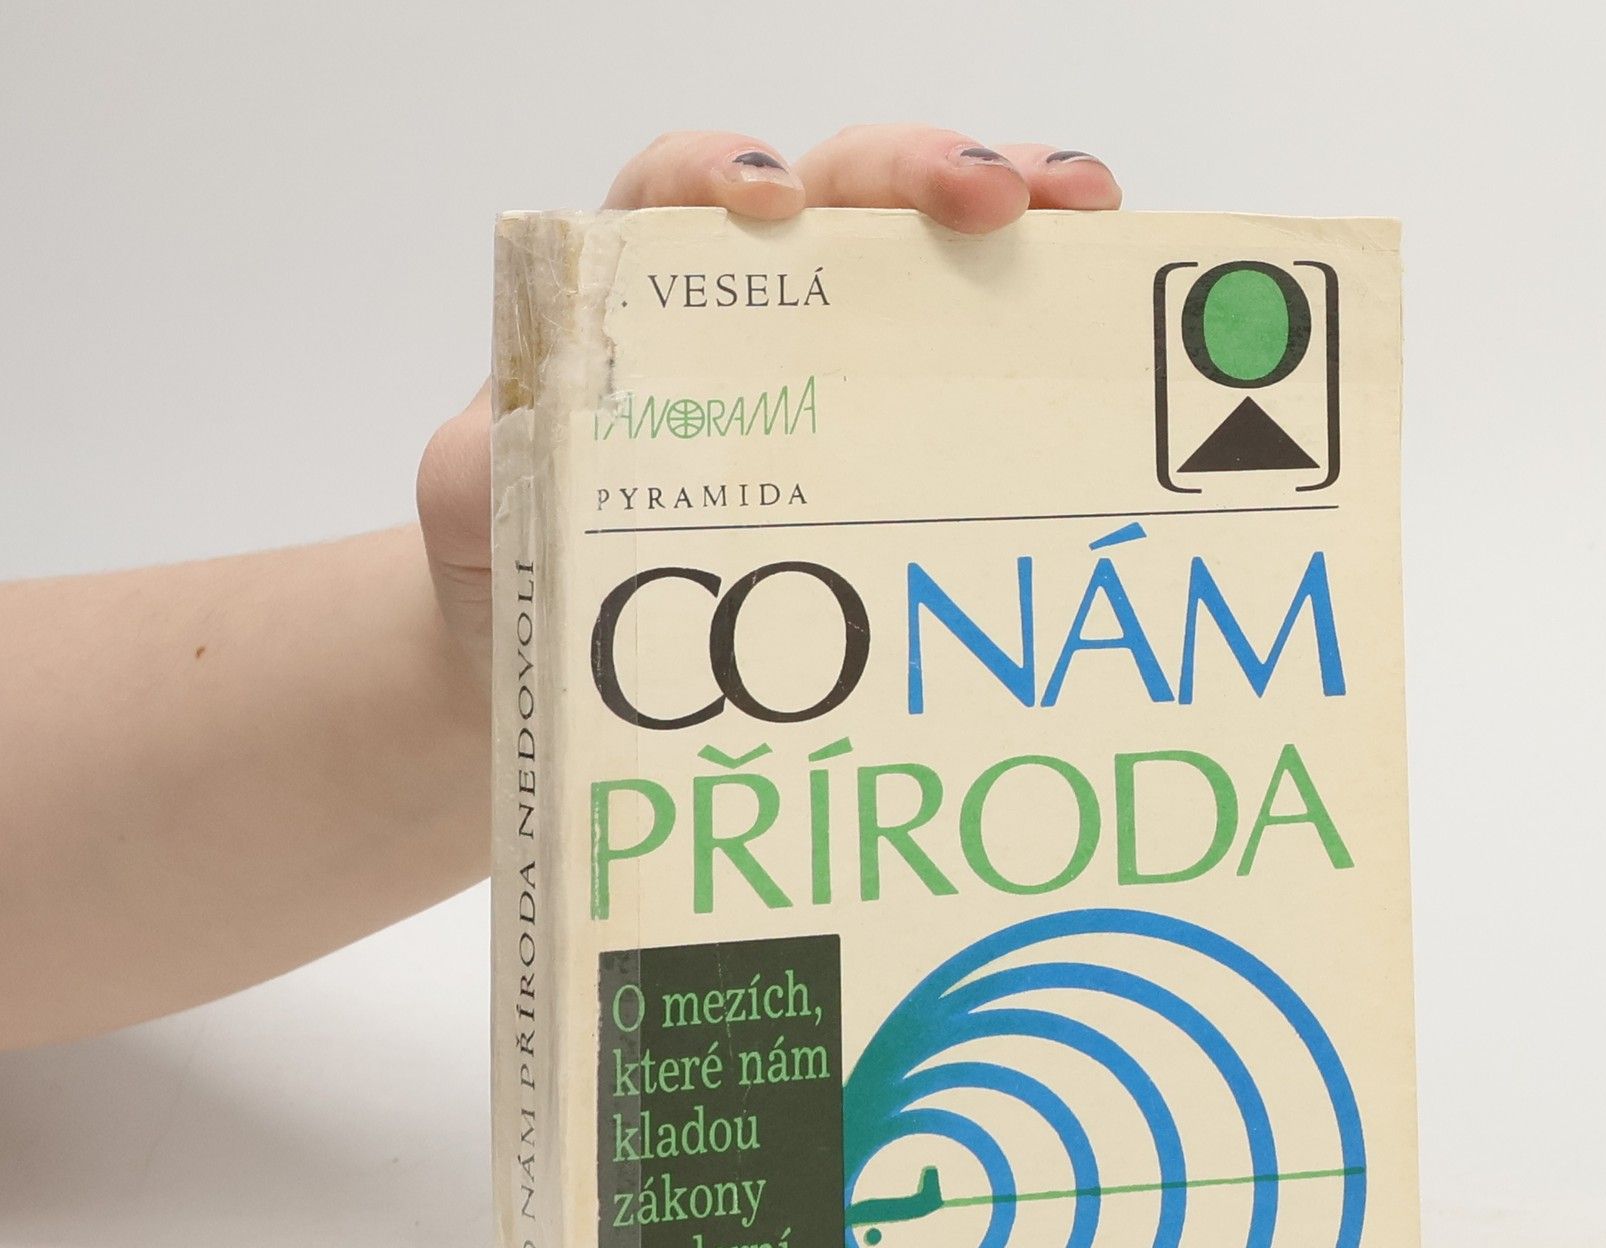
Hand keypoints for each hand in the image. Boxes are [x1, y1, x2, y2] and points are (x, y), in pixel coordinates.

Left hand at [415, 125, 1122, 654]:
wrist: (563, 681)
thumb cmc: (518, 582)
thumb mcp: (478, 525)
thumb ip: (482, 475)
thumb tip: (528, 451)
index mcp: (637, 309)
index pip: (677, 195)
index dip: (727, 170)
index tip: (771, 203)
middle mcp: (746, 321)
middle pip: (838, 197)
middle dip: (921, 171)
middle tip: (1001, 196)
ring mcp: (833, 380)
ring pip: (922, 264)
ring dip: (1014, 221)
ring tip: (1085, 217)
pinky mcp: (890, 451)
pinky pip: (966, 374)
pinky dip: (1033, 333)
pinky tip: (1090, 345)